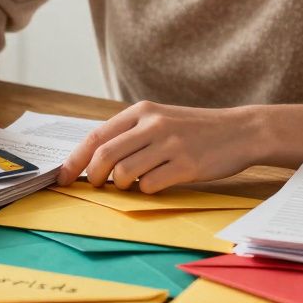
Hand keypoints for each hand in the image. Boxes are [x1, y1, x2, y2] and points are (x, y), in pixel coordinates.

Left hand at [56, 101, 263, 192]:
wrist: (241, 130)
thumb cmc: (195, 130)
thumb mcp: (161, 120)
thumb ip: (131, 134)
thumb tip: (94, 161)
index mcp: (142, 112)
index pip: (96, 136)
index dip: (75, 160)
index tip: (62, 177)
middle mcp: (153, 125)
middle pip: (104, 155)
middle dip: (92, 176)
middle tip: (95, 186)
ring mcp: (170, 144)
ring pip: (124, 173)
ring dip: (121, 185)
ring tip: (132, 184)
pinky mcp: (186, 165)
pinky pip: (150, 185)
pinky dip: (146, 190)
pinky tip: (156, 184)